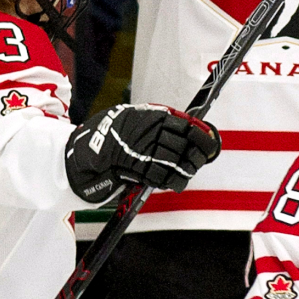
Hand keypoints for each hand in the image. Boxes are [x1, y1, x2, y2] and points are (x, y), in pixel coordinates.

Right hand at [65, 103, 220, 204]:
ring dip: (186, 170)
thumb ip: (160, 122)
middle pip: (186, 146)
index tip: (211, 143)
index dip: (203, 136)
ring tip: (187, 172)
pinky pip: (163, 177)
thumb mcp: (137, 118)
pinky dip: (171, 182)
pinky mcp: (138, 170)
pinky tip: (174, 182)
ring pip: (177, 163)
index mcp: (152, 116)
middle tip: (201, 160)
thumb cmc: (115, 133)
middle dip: (197, 155)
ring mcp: (144, 151)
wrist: (87, 150)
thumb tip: (194, 128)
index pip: (188, 126)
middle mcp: (151, 132)